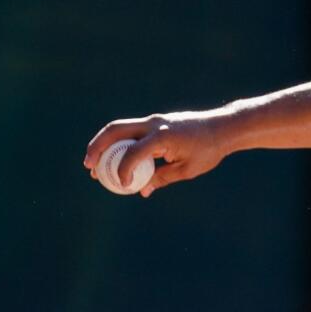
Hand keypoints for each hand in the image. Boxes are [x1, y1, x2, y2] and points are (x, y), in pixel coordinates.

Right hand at [84, 111, 229, 197]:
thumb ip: (162, 178)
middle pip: (115, 130)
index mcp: (163, 136)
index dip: (124, 170)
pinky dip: (118, 144)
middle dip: (97, 147)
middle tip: (88, 167)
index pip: (133, 152)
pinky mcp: (154, 122)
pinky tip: (113, 160)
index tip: (123, 185)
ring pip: (119, 128)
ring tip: (94, 166)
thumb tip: (142, 191)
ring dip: (103, 145)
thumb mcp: (187, 169)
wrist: (222, 128)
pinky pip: (130, 132)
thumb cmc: (208, 149)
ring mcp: (153, 121)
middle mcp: (154, 124)